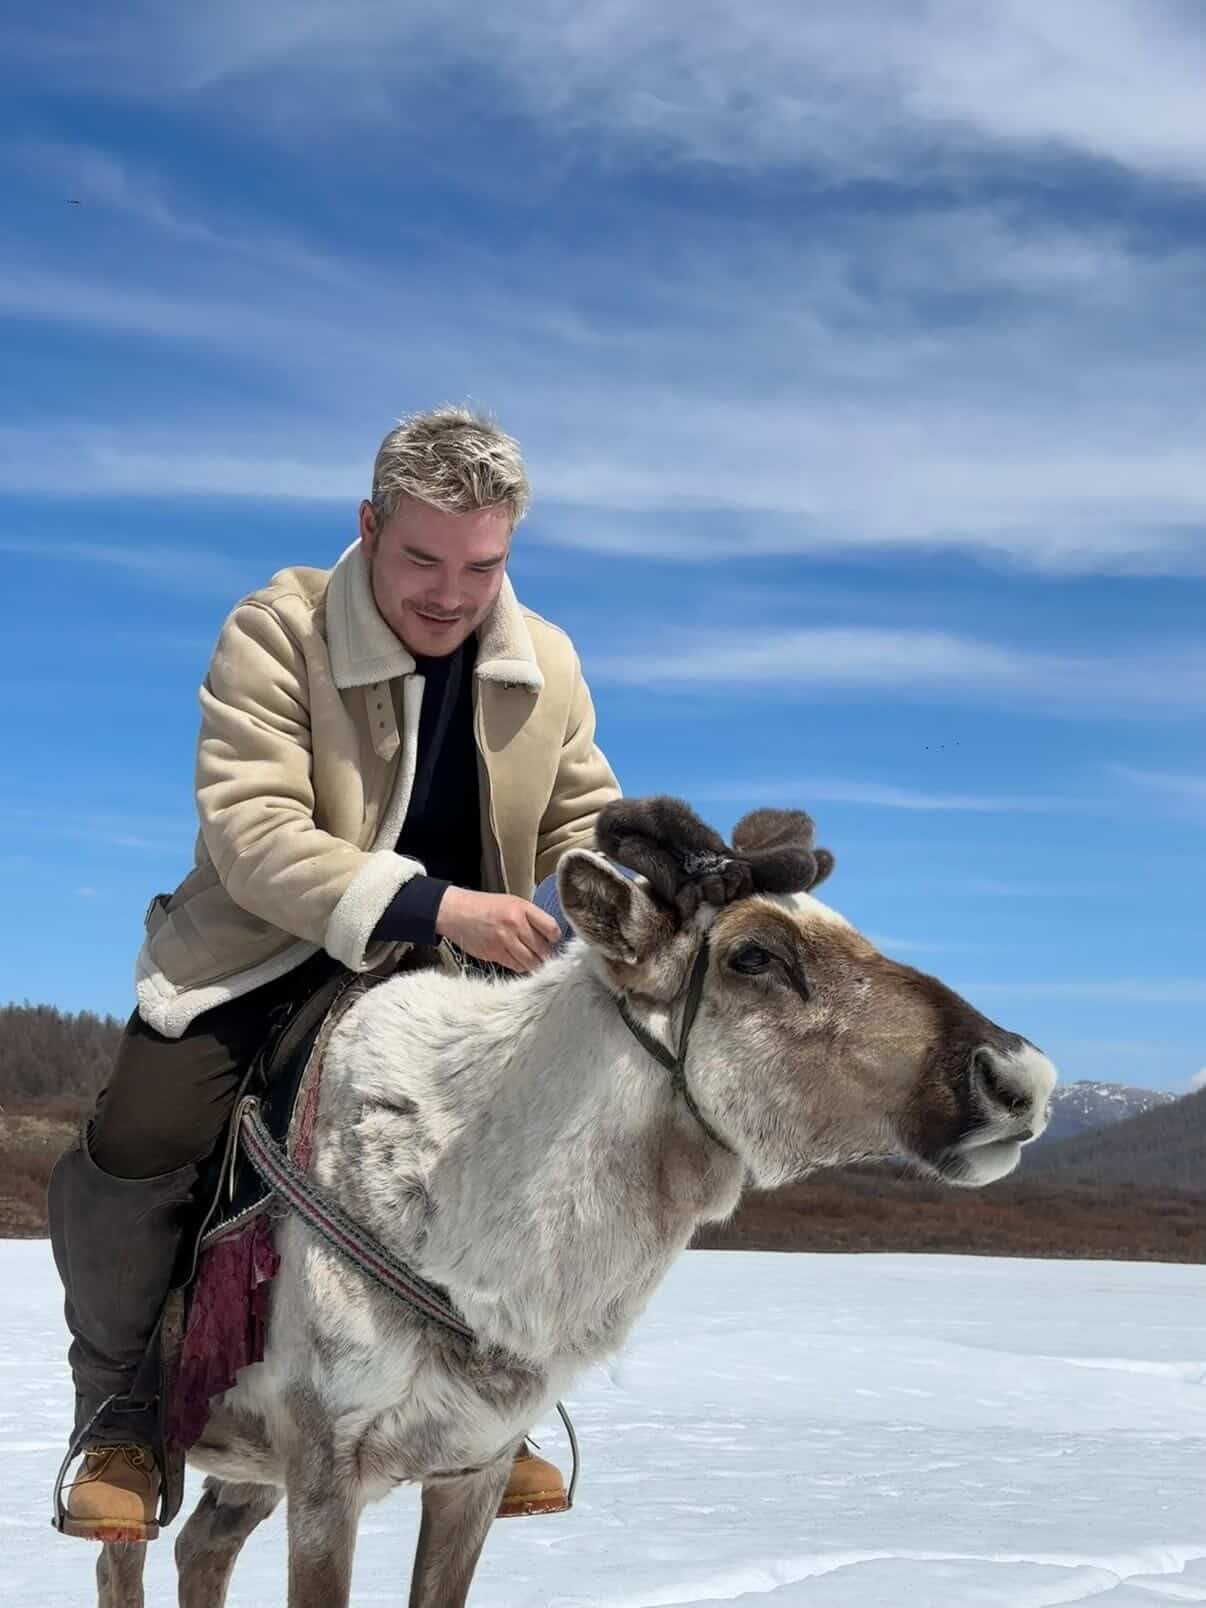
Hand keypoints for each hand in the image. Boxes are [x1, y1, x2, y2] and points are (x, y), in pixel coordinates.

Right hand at [434, 887, 562, 972]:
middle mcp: (515, 924)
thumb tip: (549, 936)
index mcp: (522, 908)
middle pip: (543, 949)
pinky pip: (516, 966)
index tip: (552, 940)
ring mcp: (504, 940)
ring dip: (535, 964)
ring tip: (534, 960)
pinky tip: (519, 960)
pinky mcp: (494, 954)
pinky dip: (521, 966)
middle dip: (546, 954)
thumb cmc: (485, 906)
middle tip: (544, 954)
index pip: (551, 928)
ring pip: (531, 962)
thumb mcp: (511, 902)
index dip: (554, 938)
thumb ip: (530, 917)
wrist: (456, 911)